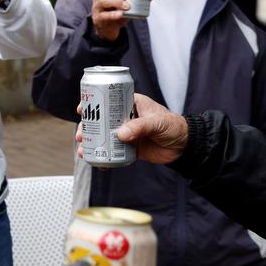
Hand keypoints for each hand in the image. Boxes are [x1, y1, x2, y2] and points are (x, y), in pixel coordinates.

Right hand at [73, 93, 187, 164]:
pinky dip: (104, 159)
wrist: (185, 146)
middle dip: (88, 129)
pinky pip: (113, 153)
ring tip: (84, 152)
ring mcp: (126, 134)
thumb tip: (120, 135)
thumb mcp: (156, 122)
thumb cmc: (173, 126)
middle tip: (80, 135)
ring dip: (92, 144)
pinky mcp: (129, 149)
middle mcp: (125, 118)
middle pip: (101, 121)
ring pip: (104, 138)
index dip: (93, 104)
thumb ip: (139, 127)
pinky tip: (96, 164)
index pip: (108, 101)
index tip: (82, 109)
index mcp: (131, 105)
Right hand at [91, 0, 130, 40]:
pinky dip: (113, 15)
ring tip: (127, 6)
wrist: (109, 29)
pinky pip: (104, 16)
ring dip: (116, 2)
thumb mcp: (127, 3)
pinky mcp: (99, 19)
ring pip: (103, 1)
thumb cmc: (118, 11)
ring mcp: (97, 9)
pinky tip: (120, 14)